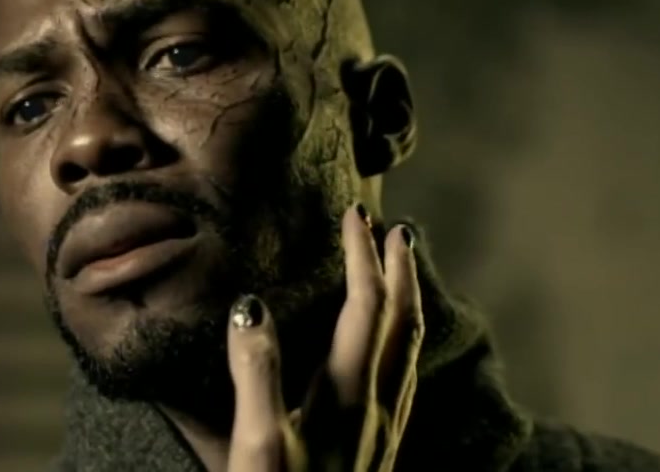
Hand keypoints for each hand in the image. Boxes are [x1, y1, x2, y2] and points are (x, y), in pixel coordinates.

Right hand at [226, 204, 424, 471]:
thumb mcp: (256, 443)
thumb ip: (256, 372)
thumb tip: (252, 306)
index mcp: (346, 393)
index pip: (363, 306)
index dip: (362, 256)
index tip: (356, 214)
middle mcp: (376, 404)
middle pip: (399, 320)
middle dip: (398, 268)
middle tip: (397, 228)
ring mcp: (385, 426)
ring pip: (407, 347)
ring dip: (406, 299)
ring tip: (402, 271)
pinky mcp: (381, 446)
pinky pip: (403, 375)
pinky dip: (402, 339)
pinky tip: (393, 346)